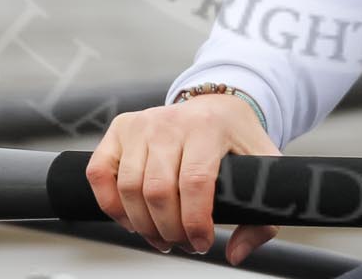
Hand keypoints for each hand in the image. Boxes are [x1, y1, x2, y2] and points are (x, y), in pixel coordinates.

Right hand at [84, 93, 281, 264]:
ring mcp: (141, 123)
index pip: (195, 182)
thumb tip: (235, 253)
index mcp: (208, 127)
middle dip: (170, 231)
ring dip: (143, 225)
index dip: (195, 222)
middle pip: (159, 191)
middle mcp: (171, 121)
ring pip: (129, 188)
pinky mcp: (120, 129)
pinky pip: (99, 173)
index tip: (202, 242)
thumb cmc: (236, 141)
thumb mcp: (262, 169)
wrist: (216, 106)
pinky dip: (110, 205)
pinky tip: (132, 219)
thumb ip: (259, 218)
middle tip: (183, 243)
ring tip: (162, 236)